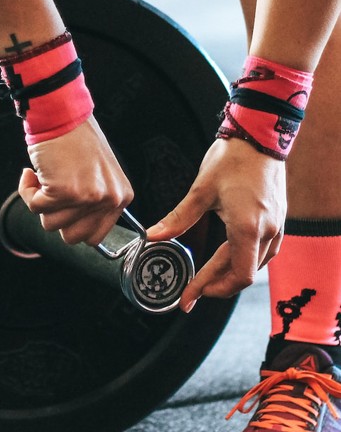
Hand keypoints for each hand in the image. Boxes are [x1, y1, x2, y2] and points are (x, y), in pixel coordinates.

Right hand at [19, 115, 133, 244]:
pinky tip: (34, 173)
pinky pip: (35, 207)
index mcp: (121, 197)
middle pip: (72, 237)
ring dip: (41, 202)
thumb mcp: (99, 175)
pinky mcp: (63, 191)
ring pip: (50, 224)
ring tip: (46, 176)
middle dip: (56, 217)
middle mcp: (108, 199)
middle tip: (54, 192)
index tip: (65, 207)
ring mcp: (87, 197)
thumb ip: (94, 203)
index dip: (73, 225)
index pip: (94, 237)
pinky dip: (28, 191)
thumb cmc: (76, 139)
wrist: (61, 113)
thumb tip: (75, 230)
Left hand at [146, 138, 285, 311]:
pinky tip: (231, 259)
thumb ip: (178, 218)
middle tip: (192, 291)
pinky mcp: (279, 219)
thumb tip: (153, 235)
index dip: (211, 289)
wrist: (260, 135)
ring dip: (231, 275)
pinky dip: (246, 261)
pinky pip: (265, 252)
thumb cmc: (233, 159)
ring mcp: (277, 226)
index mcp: (248, 228)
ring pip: (256, 265)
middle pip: (243, 274)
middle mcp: (267, 231)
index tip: (189, 296)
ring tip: (207, 278)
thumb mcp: (201, 191)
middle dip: (216, 286)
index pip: (235, 275)